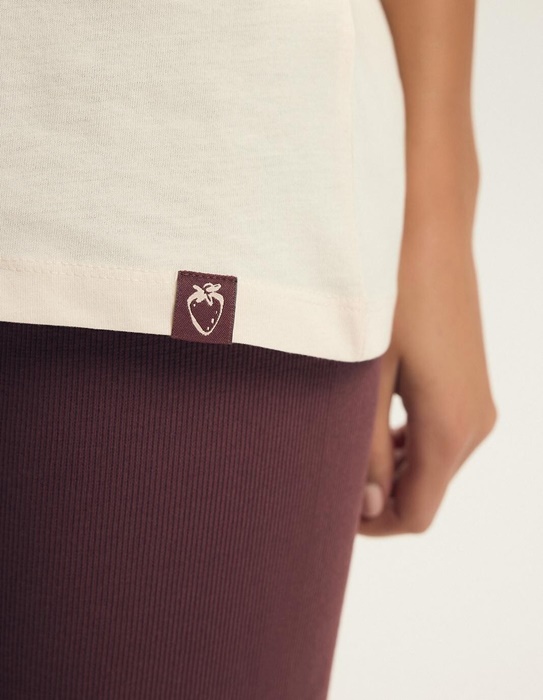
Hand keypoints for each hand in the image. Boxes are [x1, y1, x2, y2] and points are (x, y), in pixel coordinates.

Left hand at [358, 234, 496, 536]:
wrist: (430, 230)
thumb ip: (365, 450)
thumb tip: (371, 509)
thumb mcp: (364, 378)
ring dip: (389, 469)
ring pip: (432, 466)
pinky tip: (371, 420)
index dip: (371, 524)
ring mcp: (478, 403)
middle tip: (327, 473)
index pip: (414, 516)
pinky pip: (439, 436)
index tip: (329, 507)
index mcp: (448, 430)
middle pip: (425, 493)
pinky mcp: (471, 384)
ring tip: (343, 446)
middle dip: (377, 496)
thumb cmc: (388, 298)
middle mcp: (475, 425)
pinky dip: (404, 444)